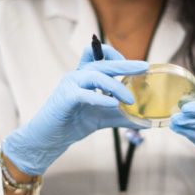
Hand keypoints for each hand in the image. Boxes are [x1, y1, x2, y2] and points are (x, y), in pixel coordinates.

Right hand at [2, 44, 147, 174]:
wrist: (49, 139)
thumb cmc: (73, 124)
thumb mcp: (102, 118)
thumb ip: (121, 115)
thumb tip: (145, 120)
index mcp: (85, 76)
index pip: (100, 55)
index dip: (117, 55)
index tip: (137, 66)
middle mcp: (77, 75)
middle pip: (103, 63)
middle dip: (125, 65)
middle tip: (144, 67)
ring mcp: (70, 84)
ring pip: (96, 76)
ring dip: (116, 86)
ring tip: (130, 100)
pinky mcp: (65, 97)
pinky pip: (85, 94)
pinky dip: (100, 98)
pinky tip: (113, 104)